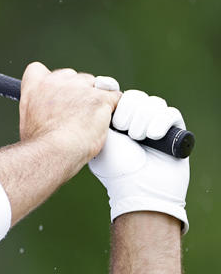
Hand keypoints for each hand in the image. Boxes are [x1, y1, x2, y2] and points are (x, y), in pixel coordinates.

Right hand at [19, 62, 120, 163]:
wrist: (53, 152)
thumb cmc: (39, 144)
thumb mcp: (28, 121)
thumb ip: (38, 109)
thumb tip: (46, 116)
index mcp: (35, 86)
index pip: (39, 69)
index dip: (51, 82)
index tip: (56, 94)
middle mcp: (56, 82)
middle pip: (74, 77)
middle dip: (78, 92)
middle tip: (77, 114)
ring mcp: (80, 87)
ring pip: (96, 85)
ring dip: (96, 100)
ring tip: (89, 122)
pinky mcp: (100, 97)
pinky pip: (115, 97)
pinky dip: (113, 108)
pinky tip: (105, 122)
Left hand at [88, 86, 189, 232]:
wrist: (139, 188)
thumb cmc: (116, 168)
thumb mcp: (101, 139)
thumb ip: (100, 114)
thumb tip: (102, 85)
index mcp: (116, 122)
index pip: (119, 95)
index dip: (113, 91)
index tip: (104, 86)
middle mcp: (136, 121)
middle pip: (136, 96)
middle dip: (128, 111)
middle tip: (124, 131)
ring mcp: (155, 125)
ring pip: (153, 103)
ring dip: (143, 120)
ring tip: (138, 139)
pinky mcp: (174, 130)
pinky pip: (169, 112)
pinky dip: (159, 122)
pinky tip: (152, 136)